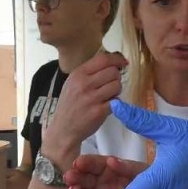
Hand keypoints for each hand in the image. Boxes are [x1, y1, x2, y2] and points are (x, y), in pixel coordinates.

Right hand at [41, 51, 125, 165]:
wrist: (63, 129)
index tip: (123, 62)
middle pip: (113, 72)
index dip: (116, 59)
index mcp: (78, 74)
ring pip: (117, 85)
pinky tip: (107, 105)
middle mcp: (84, 84)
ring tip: (107, 96)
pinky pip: (116, 101)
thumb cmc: (70, 105)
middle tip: (110, 85)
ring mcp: (92, 98)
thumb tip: (112, 63)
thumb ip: (89, 72)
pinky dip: (115, 103)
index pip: (103, 59)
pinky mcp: (99, 111)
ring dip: (116, 91)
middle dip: (116, 78)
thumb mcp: (72, 83)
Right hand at [64, 154, 165, 188]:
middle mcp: (101, 182)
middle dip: (76, 178)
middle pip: (84, 179)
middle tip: (70, 178)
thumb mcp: (142, 173)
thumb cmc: (152, 187)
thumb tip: (111, 161)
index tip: (78, 163)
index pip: (94, 163)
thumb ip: (128, 168)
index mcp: (110, 168)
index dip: (86, 163)